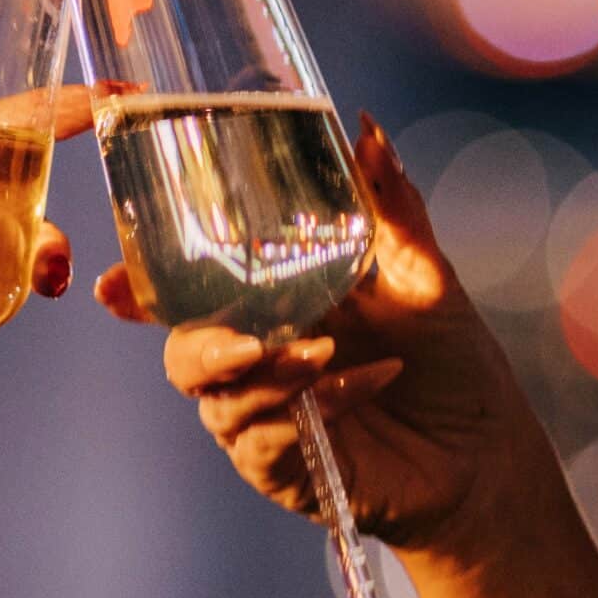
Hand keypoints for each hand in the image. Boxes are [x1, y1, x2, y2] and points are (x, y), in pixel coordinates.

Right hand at [95, 114, 561, 566]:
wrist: (488, 452)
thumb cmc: (447, 358)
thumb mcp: (420, 271)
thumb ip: (387, 203)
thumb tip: (366, 129)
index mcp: (267, 303)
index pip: (182, 293)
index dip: (135, 290)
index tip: (108, 286)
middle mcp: (253, 358)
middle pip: (181, 351)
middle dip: (196, 342)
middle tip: (243, 339)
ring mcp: (264, 417)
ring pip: (218, 398)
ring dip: (263, 373)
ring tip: (320, 352)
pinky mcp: (283, 468)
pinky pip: (267, 439)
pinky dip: (315, 404)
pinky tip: (369, 382)